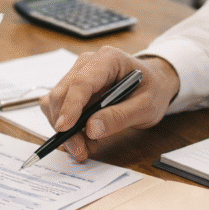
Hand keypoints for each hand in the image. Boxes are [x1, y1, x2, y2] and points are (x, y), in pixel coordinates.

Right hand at [39, 46, 179, 161]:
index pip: (81, 82)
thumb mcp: (147, 106)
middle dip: (65, 125)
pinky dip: (67, 127)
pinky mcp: (72, 89)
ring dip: (65, 129)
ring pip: (55, 103)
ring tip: (86, 146)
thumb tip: (91, 129)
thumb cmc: (152, 89)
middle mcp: (86, 64)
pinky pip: (59, 109)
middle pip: (62, 93)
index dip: (70, 106)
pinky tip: (84, 137)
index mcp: (108, 59)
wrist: (153, 83)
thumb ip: (120, 116)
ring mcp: (76, 75)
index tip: (64, 129)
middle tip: (80, 150)